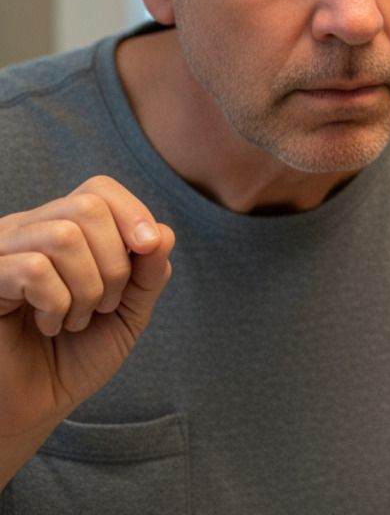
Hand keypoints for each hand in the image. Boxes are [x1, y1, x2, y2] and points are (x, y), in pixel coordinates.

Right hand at [0, 177, 175, 441]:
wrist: (33, 409)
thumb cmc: (75, 356)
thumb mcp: (128, 313)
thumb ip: (149, 273)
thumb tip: (164, 233)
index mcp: (60, 229)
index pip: (98, 190)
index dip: (132, 213)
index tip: (148, 250)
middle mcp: (26, 232)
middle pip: (87, 207)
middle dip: (115, 262)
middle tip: (105, 304)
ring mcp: (0, 254)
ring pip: (63, 236)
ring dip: (87, 286)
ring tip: (76, 318)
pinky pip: (33, 269)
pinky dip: (57, 301)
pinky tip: (51, 324)